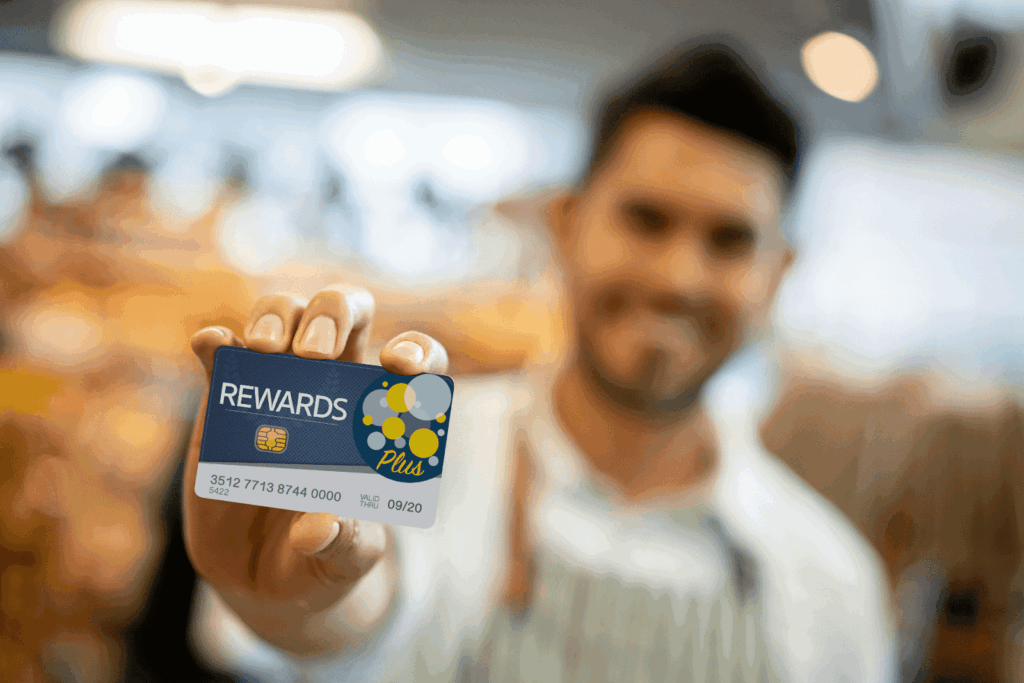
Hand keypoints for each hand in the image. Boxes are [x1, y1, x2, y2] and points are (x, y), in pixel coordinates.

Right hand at [183, 285, 447, 656]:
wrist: (260, 575)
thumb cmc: (322, 556)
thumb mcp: (344, 563)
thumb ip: (344, 545)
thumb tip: (319, 526)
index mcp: (382, 413)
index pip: (416, 362)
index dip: (418, 352)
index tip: (401, 368)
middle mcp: (335, 384)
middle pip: (345, 312)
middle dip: (333, 315)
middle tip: (314, 354)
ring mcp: (278, 384)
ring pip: (284, 314)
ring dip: (276, 316)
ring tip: (263, 350)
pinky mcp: (226, 397)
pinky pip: (222, 352)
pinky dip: (217, 341)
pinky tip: (211, 346)